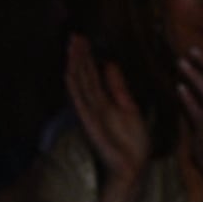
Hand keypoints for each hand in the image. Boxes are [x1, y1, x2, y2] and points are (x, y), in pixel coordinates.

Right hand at [65, 35, 149, 194]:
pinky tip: (69, 71)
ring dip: (74, 64)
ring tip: (72, 45)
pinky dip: (74, 86)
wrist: (133, 166)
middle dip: (78, 55)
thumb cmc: (132, 141)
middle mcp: (92, 105)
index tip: (83, 38)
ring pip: (79, 84)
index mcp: (102, 101)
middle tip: (74, 35)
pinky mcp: (89, 122)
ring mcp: (89, 113)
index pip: (91, 74)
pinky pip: (79, 100)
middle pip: (82, 75)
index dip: (86, 56)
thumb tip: (109, 63)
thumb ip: (117, 86)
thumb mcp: (129, 107)